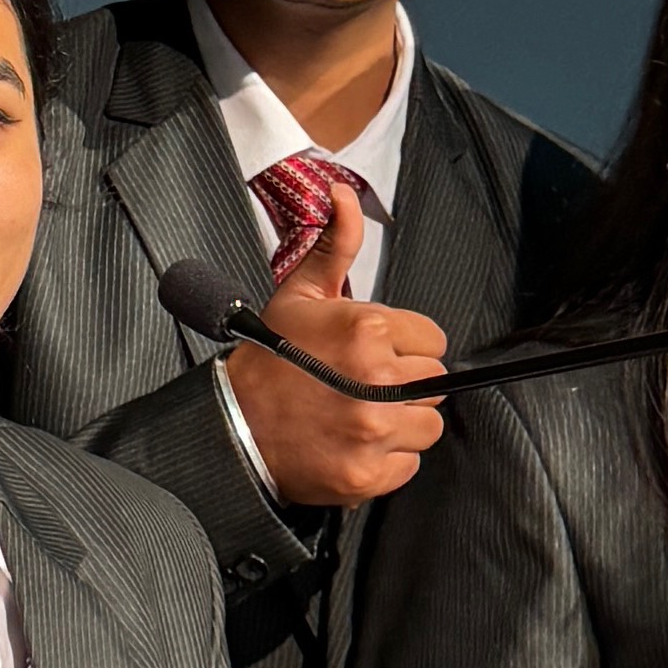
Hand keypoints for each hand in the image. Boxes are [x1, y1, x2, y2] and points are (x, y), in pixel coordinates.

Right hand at [221, 177, 452, 509]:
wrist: (233, 424)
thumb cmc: (268, 360)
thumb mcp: (299, 294)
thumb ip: (335, 245)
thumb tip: (345, 195)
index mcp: (367, 330)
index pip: (433, 340)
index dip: (404, 346)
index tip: (375, 354)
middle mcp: (377, 382)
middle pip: (434, 383)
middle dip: (405, 384)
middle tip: (364, 386)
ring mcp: (374, 431)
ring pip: (428, 425)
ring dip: (401, 423)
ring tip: (360, 415)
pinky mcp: (369, 472)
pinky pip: (409, 464)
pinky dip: (386, 459)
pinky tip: (354, 443)